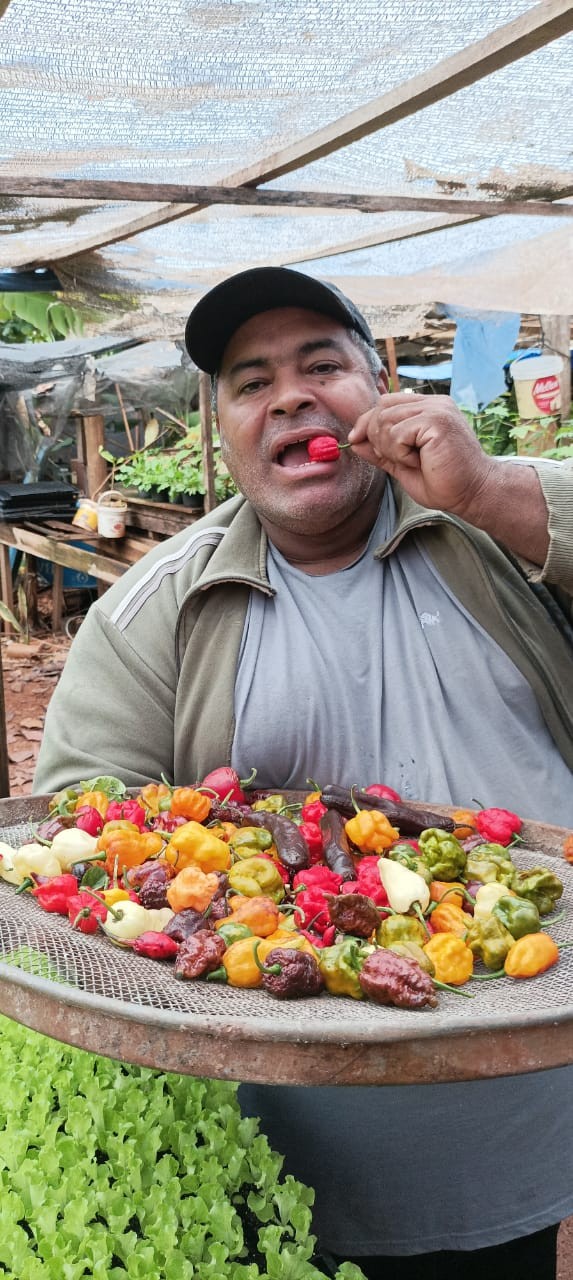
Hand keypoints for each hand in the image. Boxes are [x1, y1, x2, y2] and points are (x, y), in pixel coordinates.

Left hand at [348, 392, 494, 519]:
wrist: (472, 494)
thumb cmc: (444, 482)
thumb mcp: (402, 464)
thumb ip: (380, 450)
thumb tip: (354, 441)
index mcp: (428, 408)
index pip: (385, 402)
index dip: (367, 422)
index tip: (355, 440)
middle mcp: (433, 403)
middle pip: (381, 408)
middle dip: (377, 438)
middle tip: (399, 459)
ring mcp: (437, 409)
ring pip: (385, 421)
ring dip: (390, 448)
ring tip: (414, 461)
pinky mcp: (437, 421)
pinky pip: (397, 433)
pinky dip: (400, 453)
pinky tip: (420, 461)